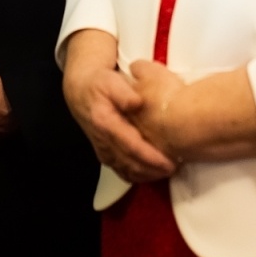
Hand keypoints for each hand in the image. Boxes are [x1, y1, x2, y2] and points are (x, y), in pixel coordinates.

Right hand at [63, 45, 176, 182]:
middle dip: (153, 170)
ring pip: (126, 171)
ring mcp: (103, 151)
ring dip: (147, 175)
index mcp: (105, 123)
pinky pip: (122, 172)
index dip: (150, 157)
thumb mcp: (110, 81)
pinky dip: (139, 176)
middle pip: (130, 164)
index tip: (169, 162)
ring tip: (167, 172)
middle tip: (176, 168)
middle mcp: (103, 141)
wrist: (79, 92)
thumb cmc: (99, 84)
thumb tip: (137, 102)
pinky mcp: (105, 156)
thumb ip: (123, 91)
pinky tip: (153, 174)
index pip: (130, 146)